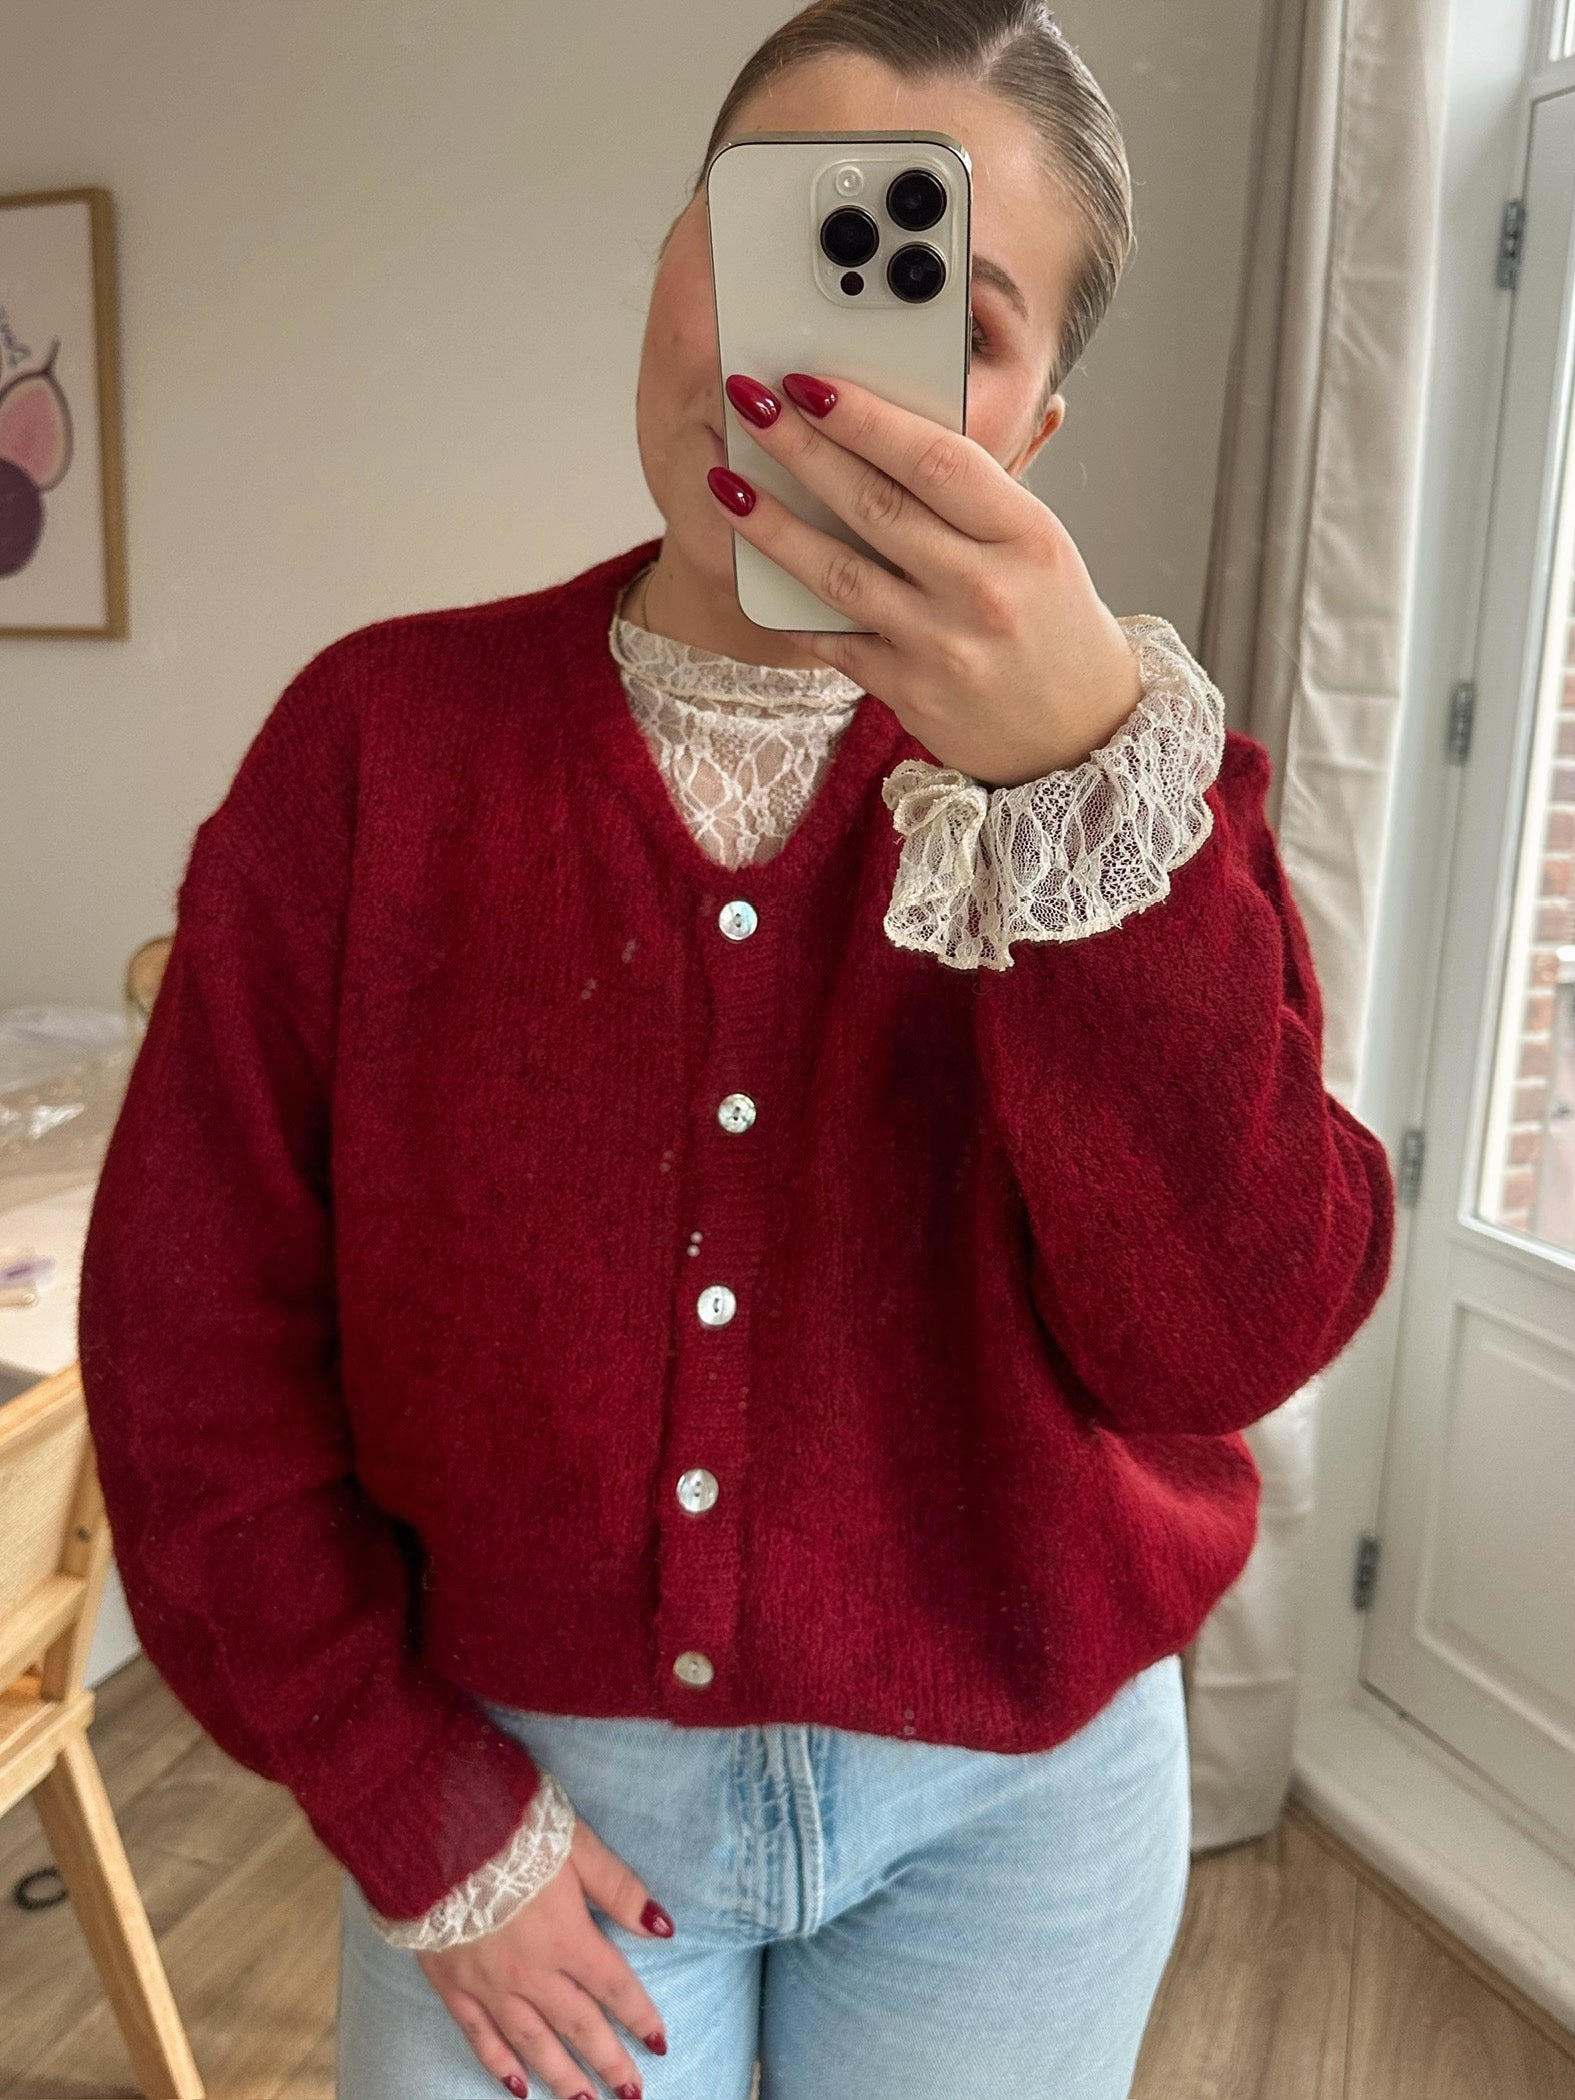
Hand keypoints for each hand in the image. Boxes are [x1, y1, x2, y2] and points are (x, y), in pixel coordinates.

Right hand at [416, 1812, 673, 2098]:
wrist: (433, 1832)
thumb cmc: (510, 1827)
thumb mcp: (577, 1845)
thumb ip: (619, 1888)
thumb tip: (664, 1927)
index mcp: (567, 1936)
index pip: (614, 1987)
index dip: (640, 2017)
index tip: (659, 2044)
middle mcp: (532, 1972)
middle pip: (579, 2026)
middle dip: (609, 2062)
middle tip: (632, 2093)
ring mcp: (490, 1986)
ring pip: (533, 2043)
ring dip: (563, 2077)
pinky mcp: (452, 1987)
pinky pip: (480, 2037)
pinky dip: (501, 2065)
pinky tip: (518, 2087)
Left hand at [712, 371, 1144, 788]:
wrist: (1079, 733)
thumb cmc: (1053, 623)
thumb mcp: (1038, 545)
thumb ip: (977, 491)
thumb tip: (902, 415)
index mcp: (1025, 535)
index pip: (935, 459)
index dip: (865, 417)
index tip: (809, 381)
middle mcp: (984, 588)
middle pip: (875, 505)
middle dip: (801, 448)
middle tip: (748, 402)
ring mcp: (943, 646)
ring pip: (839, 572)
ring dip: (773, 524)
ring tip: (725, 482)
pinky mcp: (910, 692)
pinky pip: (835, 639)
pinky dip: (791, 604)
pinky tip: (750, 567)